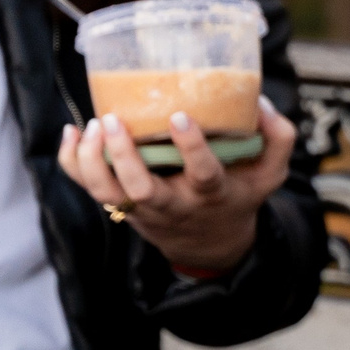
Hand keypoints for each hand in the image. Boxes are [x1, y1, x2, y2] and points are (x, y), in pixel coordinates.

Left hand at [59, 96, 298, 273]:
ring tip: (93, 125)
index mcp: (211, 194)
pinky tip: (71, 132)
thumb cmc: (238, 197)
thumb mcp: (269, 175)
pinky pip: (88, 188)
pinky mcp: (122, 206)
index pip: (202, 174)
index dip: (191, 148)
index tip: (180, 116)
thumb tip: (259, 103)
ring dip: (92, 161)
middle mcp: (173, 204)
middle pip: (141, 189)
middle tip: (113, 120)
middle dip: (123, 157)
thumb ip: (277, 139)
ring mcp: (142, 208)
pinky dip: (73, 162)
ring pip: (107, 192)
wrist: (209, 246)